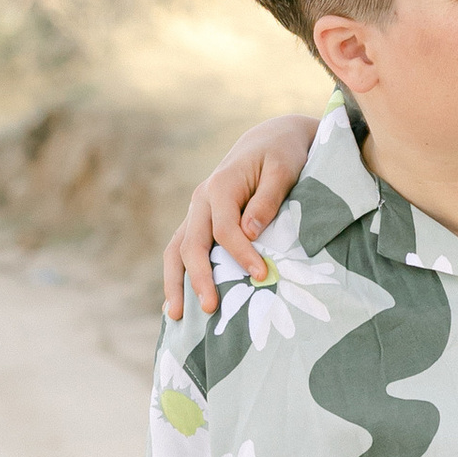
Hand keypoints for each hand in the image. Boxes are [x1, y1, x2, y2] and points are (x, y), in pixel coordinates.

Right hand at [159, 113, 321, 321]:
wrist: (268, 140)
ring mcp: (196, 212)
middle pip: (191, 244)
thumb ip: (267, 200)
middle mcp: (200, 200)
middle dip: (199, 278)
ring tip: (174, 316)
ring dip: (174, 283)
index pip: (225, 229)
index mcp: (220, 186)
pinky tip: (175, 304)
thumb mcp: (283, 170)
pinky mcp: (199, 222)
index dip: (242, 255)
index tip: (262, 276)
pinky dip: (176, 276)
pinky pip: (181, 250)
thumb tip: (250, 231)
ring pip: (175, 250)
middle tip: (209, 309)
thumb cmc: (281, 155)